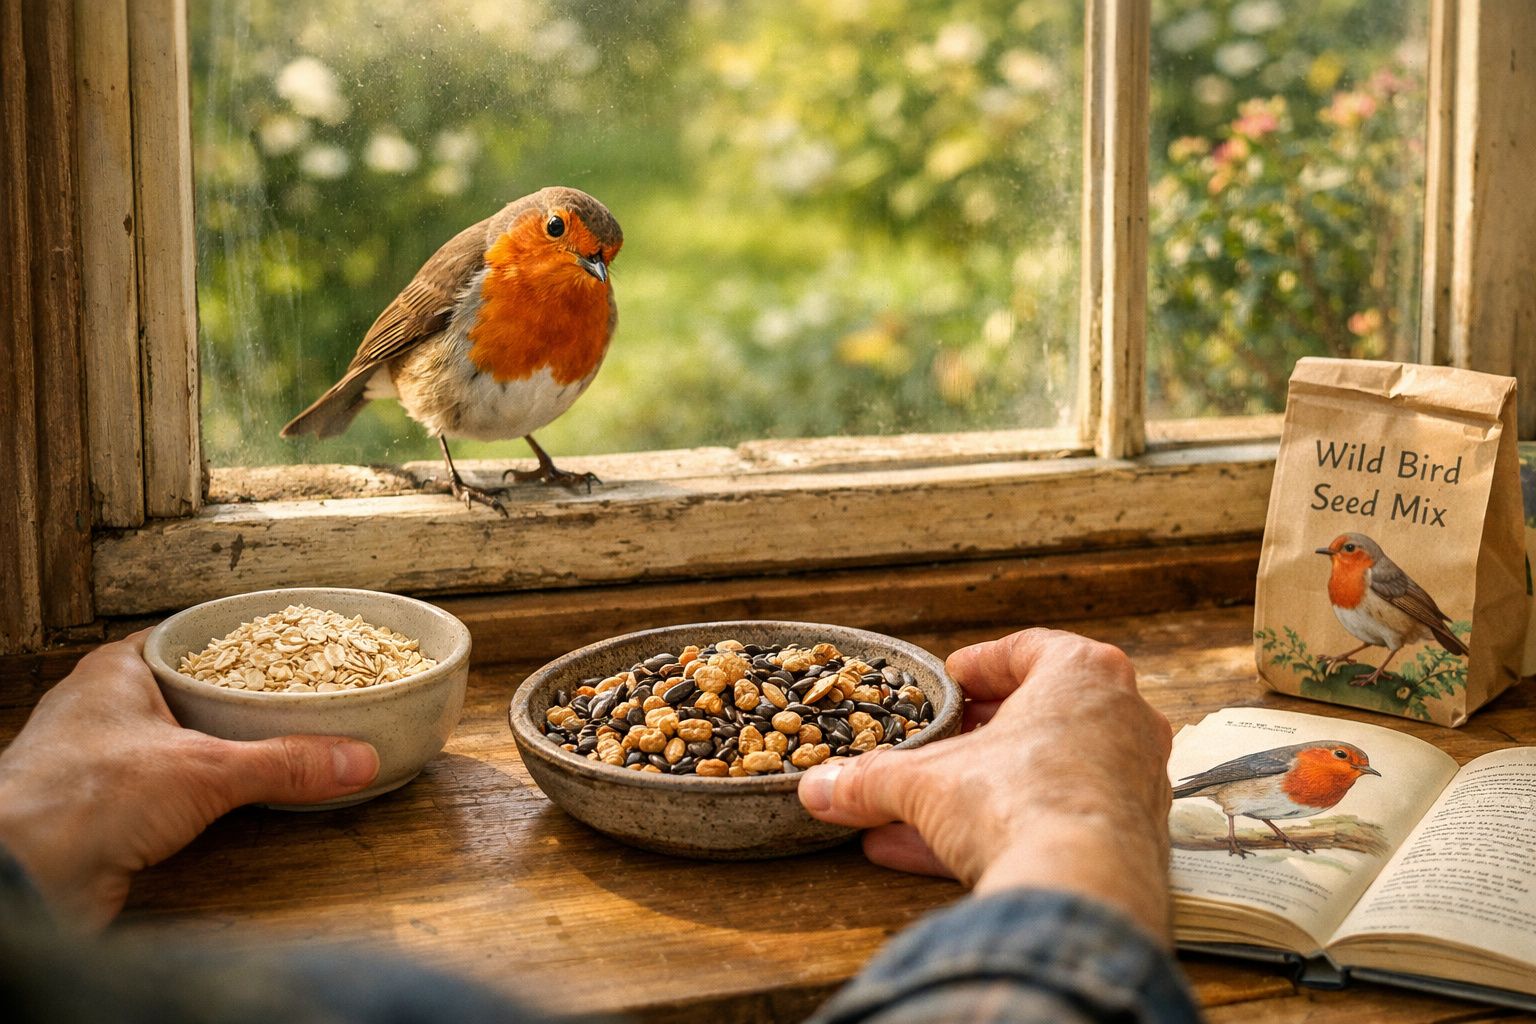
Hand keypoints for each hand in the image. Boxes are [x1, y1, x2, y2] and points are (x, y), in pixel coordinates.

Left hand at [0, 631, 379, 928]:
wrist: (22, 877)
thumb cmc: (81, 797)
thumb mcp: (206, 769)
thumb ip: (285, 763)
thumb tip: (355, 759)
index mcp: (116, 671)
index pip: (187, 639)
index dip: (236, 643)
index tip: (283, 648)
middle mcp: (102, 709)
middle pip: (187, 693)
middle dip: (238, 703)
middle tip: (293, 701)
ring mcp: (98, 761)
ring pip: (175, 743)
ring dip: (220, 753)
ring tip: (277, 749)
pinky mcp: (101, 811)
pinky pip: (164, 790)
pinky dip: (200, 795)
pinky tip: (233, 802)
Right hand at [797, 628, 1173, 939]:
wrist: (1080, 895)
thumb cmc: (1021, 805)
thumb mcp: (925, 783)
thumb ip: (871, 779)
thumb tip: (820, 786)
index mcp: (1083, 674)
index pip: (1028, 649)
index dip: (980, 666)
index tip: (951, 682)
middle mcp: (1122, 719)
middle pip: (1040, 713)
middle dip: (979, 733)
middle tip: (942, 743)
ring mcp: (1134, 782)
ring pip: (1046, 772)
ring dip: (984, 788)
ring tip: (921, 812)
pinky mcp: (1130, 840)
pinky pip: (1056, 822)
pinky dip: (1005, 830)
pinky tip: (938, 854)